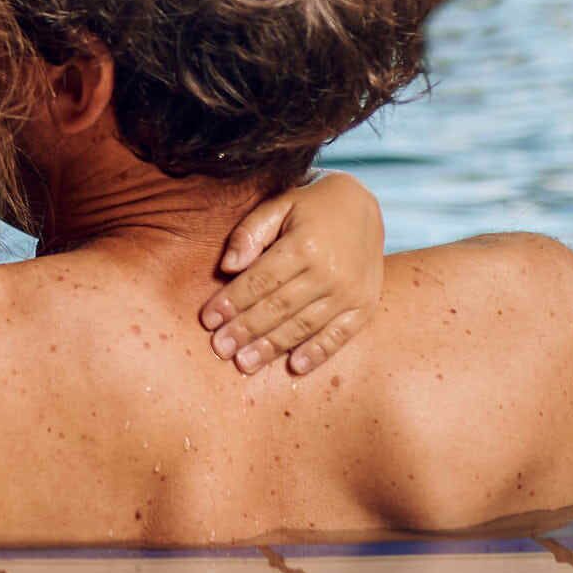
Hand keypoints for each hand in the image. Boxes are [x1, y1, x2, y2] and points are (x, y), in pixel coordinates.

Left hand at [201, 172, 382, 377]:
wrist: (364, 208)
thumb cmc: (311, 207)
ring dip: (272, 347)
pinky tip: (295, 367)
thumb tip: (228, 267)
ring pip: (304, 326)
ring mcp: (350, 292)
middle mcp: (330, 271)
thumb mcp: (279, 205)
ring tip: (245, 363)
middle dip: (245, 330)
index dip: (232, 301)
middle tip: (220, 347)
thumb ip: (250, 232)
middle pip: (279, 308)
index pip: (260, 280)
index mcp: (304, 244)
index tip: (208, 320)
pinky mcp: (365, 306)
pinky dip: (318, 353)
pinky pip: (339, 335)